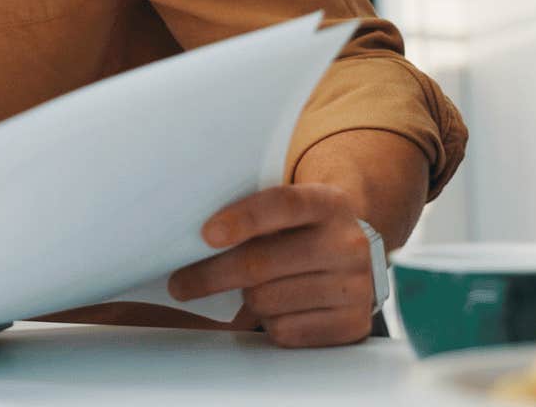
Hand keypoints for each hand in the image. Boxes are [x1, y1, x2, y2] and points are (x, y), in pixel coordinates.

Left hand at [166, 183, 374, 347]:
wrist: (352, 258)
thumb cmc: (299, 232)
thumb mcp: (287, 211)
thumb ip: (250, 214)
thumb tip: (187, 237)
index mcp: (328, 203)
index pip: (282, 204)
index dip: (242, 219)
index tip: (206, 235)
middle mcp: (348, 243)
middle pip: (262, 263)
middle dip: (210, 275)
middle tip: (179, 284)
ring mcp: (356, 286)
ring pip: (267, 300)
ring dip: (245, 300)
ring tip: (249, 290)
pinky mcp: (354, 325)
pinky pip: (286, 332)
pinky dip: (269, 324)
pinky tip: (276, 309)